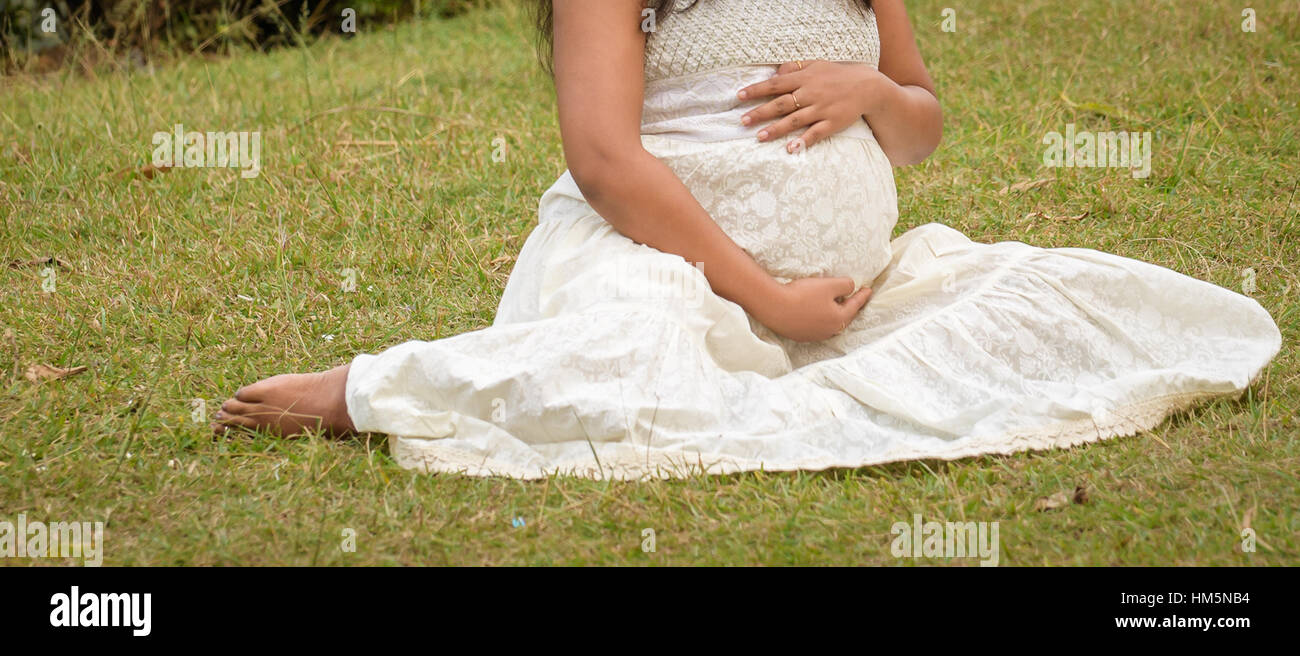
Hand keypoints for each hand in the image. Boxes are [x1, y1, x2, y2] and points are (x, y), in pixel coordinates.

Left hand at [737, 60, 884, 152]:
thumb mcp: (816, 65)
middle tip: (742, 121)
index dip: (756, 90)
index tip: (739, 96)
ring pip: (794, 120)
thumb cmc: (837, 75)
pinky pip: (815, 133)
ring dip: (776, 129)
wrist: (867, 86)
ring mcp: (821, 109)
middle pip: (781, 104)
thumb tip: (775, 73)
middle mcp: (810, 93)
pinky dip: (803, 141)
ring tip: (759, 137)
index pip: (775, 84)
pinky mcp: (832, 123)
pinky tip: (790, 149)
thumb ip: (795, 68)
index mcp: (804, 78)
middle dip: (760, 112)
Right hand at [752, 277, 872, 342]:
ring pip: (829, 323)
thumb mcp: (829, 285)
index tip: (869, 289)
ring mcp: (813, 335)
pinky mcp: (799, 335)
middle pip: (843, 317)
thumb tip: (851, 288)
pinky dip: (819, 318)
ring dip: (832, 314)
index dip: (862, 296)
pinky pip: (815, 326)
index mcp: (838, 319)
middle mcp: (828, 331)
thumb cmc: (803, 295)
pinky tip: (814, 312)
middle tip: (853, 298)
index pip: (855, 305)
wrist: (774, 307)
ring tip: (834, 305)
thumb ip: (845, 285)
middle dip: (849, 307)